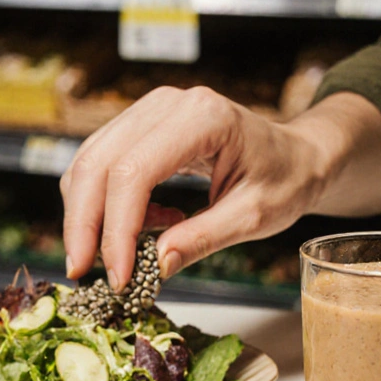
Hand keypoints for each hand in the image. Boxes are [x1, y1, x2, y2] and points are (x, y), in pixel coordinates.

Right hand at [60, 87, 380, 288]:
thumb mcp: (254, 217)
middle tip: (84, 274)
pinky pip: (101, 163)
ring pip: (89, 162)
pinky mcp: (140, 124)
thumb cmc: (285, 179)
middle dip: (84, 225)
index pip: (134, 173)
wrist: (295, 154)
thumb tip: (153, 268)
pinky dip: (104, 204)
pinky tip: (143, 228)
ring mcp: (149, 109)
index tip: (118, 276)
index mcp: (203, 118)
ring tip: (117, 257)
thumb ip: (203, 239)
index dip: (116, 228)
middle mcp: (167, 104)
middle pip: (98, 164)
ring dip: (87, 216)